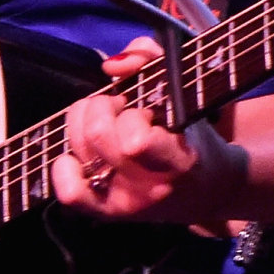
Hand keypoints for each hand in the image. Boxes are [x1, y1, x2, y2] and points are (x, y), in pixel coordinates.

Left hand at [49, 37, 243, 221]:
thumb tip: (111, 65)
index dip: (132, 115)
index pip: (135, 141)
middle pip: (98, 136)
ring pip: (79, 150)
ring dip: (85, 125)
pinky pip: (69, 191)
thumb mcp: (187, 94)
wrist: (210, 190)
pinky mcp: (106, 213)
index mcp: (178, 161)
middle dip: (104, 107)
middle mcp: (149, 187)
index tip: (147, 110)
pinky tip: (80, 155)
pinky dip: (64, 167)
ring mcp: (125, 202)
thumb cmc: (195, 137)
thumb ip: (154, 61)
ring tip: (107, 125)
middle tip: (121, 108)